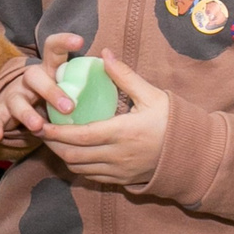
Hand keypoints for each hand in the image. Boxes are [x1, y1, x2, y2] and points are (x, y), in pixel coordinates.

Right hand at [0, 31, 83, 146]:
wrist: (19, 104)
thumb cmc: (56, 95)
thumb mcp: (72, 85)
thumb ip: (91, 78)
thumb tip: (114, 62)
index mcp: (51, 69)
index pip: (54, 48)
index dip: (65, 42)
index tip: (81, 41)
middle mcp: (32, 78)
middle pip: (36, 76)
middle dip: (51, 91)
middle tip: (69, 107)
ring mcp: (16, 94)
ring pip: (17, 99)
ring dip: (27, 112)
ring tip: (38, 125)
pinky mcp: (3, 110)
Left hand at [37, 51, 170, 187]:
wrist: (192, 153)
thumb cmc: (173, 122)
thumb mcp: (151, 95)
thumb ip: (124, 76)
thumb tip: (104, 54)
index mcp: (122, 132)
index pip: (79, 136)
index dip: (56, 132)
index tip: (40, 123)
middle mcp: (117, 155)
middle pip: (73, 155)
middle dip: (52, 145)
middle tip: (40, 130)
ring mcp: (119, 171)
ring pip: (80, 169)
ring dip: (63, 156)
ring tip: (53, 141)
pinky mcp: (122, 180)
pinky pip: (92, 177)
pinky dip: (78, 166)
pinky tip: (74, 152)